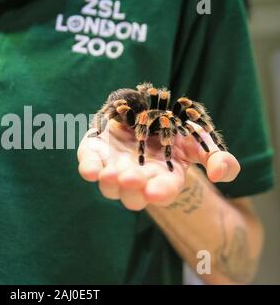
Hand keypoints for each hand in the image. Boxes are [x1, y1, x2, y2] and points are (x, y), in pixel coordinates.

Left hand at [77, 120, 239, 209]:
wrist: (146, 112)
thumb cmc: (175, 131)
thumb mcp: (200, 140)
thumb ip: (216, 158)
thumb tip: (219, 175)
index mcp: (164, 178)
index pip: (163, 191)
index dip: (160, 192)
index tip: (155, 191)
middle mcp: (138, 177)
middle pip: (133, 193)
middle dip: (132, 187)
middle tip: (131, 178)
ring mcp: (115, 167)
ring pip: (110, 185)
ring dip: (109, 182)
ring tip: (110, 175)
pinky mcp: (96, 154)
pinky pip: (89, 165)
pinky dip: (88, 168)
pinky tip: (89, 171)